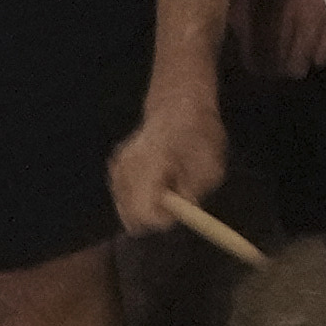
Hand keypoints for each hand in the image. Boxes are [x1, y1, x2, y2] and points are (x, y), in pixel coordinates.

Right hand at [109, 72, 236, 245]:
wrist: (178, 105)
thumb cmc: (199, 136)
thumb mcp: (211, 166)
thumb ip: (194, 193)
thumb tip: (180, 215)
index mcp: (151, 161)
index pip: (144, 212)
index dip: (163, 220)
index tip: (180, 212)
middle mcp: (127, 165)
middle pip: (130, 217)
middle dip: (154, 217)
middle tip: (174, 204)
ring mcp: (117, 166)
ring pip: (125, 211)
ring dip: (146, 208)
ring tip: (166, 187)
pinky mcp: (114, 169)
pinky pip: (123, 199)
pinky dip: (138, 199)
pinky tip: (154, 182)